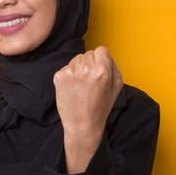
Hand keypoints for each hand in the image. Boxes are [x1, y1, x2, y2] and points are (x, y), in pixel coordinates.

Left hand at [53, 46, 122, 172]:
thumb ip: (113, 66)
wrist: (81, 125)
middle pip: (89, 53)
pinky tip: (74, 88)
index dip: (102, 59)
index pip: (101, 50)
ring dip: (80, 67)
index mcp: (101, 71)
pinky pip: (67, 67)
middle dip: (91, 63)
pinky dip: (70, 74)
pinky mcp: (58, 76)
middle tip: (91, 81)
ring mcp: (69, 72)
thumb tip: (105, 55)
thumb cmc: (100, 108)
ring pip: (77, 59)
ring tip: (82, 85)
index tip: (101, 69)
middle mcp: (84, 69)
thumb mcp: (117, 86)